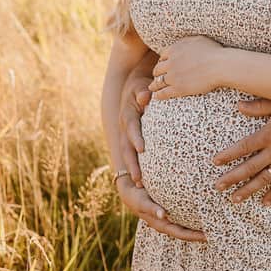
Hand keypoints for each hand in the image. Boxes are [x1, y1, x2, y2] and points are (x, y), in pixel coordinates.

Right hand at [115, 178, 205, 242]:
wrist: (129, 190)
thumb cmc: (136, 197)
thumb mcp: (142, 202)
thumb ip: (152, 208)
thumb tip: (163, 215)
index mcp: (161, 224)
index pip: (180, 233)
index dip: (193, 236)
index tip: (207, 237)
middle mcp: (166, 222)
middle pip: (186, 232)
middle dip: (200, 234)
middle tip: (217, 231)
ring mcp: (168, 217)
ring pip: (185, 225)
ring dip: (197, 226)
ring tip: (213, 223)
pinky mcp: (169, 210)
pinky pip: (183, 216)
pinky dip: (193, 216)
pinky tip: (203, 210)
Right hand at [118, 70, 152, 186]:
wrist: (133, 89)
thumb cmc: (140, 87)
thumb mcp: (140, 86)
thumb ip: (143, 92)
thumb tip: (145, 96)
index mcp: (128, 115)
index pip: (132, 127)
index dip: (136, 138)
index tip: (142, 149)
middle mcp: (125, 128)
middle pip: (127, 148)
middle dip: (132, 163)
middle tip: (139, 178)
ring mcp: (126, 136)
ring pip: (127, 155)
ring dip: (133, 169)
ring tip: (141, 184)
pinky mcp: (130, 141)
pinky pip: (132, 156)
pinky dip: (136, 167)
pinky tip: (145, 181)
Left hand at [150, 36, 225, 99]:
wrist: (219, 65)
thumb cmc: (214, 52)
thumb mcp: (198, 40)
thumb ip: (187, 41)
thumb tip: (183, 43)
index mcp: (174, 49)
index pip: (162, 56)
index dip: (162, 62)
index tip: (163, 66)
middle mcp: (171, 62)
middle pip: (158, 69)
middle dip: (157, 73)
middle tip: (158, 77)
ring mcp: (173, 76)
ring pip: (158, 81)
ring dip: (154, 85)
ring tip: (153, 88)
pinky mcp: (178, 88)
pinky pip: (163, 93)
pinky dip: (158, 95)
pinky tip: (156, 97)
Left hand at [212, 100, 270, 204]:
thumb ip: (258, 106)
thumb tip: (238, 106)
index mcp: (268, 134)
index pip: (243, 147)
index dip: (228, 155)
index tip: (215, 162)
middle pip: (249, 167)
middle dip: (232, 178)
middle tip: (217, 187)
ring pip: (264, 179)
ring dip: (249, 190)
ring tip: (235, 199)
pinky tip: (264, 203)